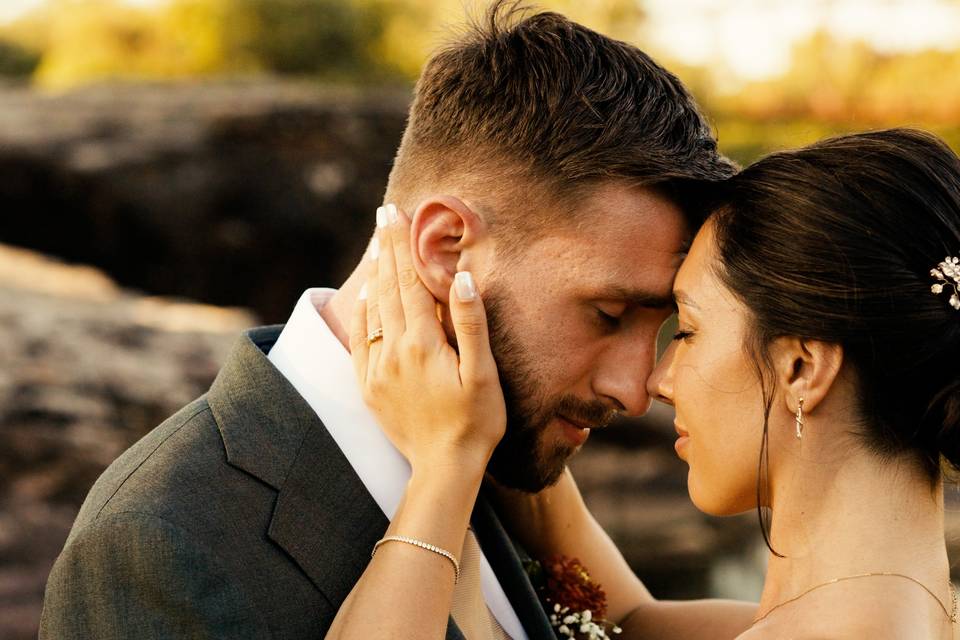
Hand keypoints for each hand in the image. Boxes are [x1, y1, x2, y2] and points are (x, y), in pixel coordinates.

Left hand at [350, 204, 505, 474]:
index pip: (409, 282)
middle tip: (381, 215)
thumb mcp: (483, 374)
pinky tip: (366, 298)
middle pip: (388, 289)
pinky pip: (360, 341)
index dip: (401, 245)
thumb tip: (460, 278)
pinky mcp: (370, 387)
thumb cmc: (475, 421)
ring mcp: (377, 369)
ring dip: (375, 275)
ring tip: (375, 246)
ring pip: (372, 310)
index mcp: (422, 343)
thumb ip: (470, 324)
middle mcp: (393, 351)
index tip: (393, 213)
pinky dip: (363, 313)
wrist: (443, 468)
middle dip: (385, 249)